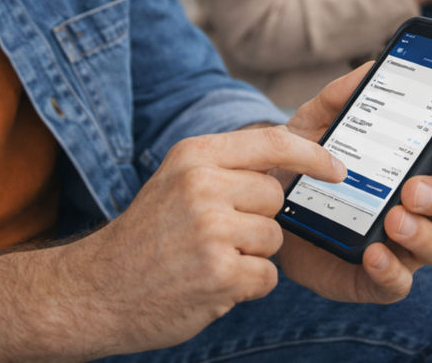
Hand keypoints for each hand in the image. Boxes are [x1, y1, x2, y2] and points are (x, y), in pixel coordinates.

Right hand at [70, 127, 346, 355]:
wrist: (94, 290)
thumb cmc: (145, 238)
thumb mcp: (177, 182)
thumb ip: (225, 168)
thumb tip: (290, 161)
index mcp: (193, 156)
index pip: (271, 142)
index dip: (311, 155)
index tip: (337, 169)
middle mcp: (201, 185)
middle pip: (275, 196)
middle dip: (259, 220)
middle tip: (217, 236)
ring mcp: (210, 229)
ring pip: (274, 238)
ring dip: (252, 256)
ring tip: (208, 260)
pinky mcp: (219, 272)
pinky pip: (267, 275)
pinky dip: (247, 285)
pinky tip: (211, 283)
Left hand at [277, 64, 431, 303]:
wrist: (262, 206)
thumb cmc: (302, 162)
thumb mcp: (314, 123)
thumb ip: (341, 95)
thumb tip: (372, 66)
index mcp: (414, 163)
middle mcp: (418, 204)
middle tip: (411, 188)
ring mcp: (401, 243)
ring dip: (424, 233)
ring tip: (393, 219)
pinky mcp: (376, 278)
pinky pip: (399, 283)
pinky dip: (392, 271)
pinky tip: (373, 254)